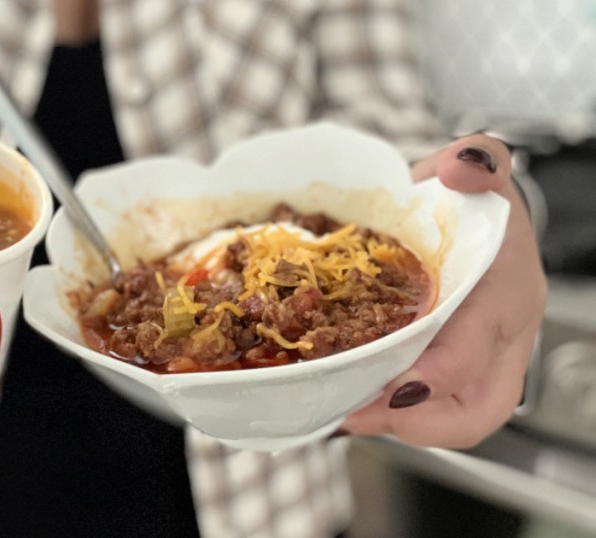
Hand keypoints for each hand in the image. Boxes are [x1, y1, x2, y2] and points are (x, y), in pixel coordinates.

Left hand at [341, 134, 546, 447]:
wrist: (472, 212)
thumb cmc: (471, 201)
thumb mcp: (478, 168)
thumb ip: (478, 158)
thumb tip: (462, 167)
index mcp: (508, 292)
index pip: (478, 347)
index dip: (436, 373)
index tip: (391, 386)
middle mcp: (500, 337)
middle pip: (481, 409)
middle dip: (422, 424)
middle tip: (358, 414)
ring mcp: (478, 358)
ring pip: (453, 415)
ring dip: (396, 422)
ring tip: (342, 410)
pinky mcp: (450, 366)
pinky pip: (428, 403)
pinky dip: (388, 406)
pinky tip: (345, 394)